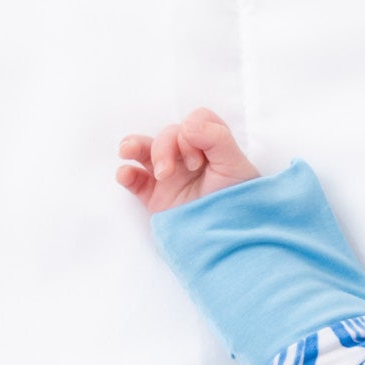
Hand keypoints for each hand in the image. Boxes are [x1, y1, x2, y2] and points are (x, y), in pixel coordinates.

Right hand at [115, 106, 259, 213]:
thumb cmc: (238, 203)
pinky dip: (126, 174)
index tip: (197, 160)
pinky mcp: (155, 196)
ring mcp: (171, 176)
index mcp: (212, 149)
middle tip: (171, 173)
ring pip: (145, 150)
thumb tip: (187, 124)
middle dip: (164, 148)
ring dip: (134, 146)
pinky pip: (134, 179)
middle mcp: (190, 158)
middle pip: (168, 134)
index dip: (191, 132)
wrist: (228, 242)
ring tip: (127, 152)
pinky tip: (126, 175)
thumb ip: (217, 139)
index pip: (195, 122)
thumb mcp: (236, 168)